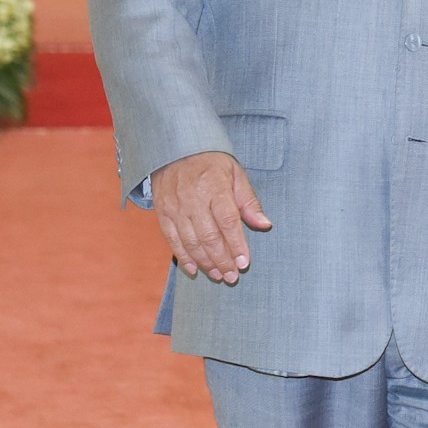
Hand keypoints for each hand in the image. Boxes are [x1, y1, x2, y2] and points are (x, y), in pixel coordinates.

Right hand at [149, 150, 271, 283]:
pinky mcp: (162, 213)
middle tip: (233, 277)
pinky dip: (184, 257)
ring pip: (191, 242)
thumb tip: (265, 225)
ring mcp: (175, 208)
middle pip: (209, 236)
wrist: (175, 150)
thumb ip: (249, 202)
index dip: (237, 245)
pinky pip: (172, 240)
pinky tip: (195, 269)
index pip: (228, 222)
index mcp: (215, 188)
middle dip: (222, 260)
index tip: (244, 263)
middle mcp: (193, 199)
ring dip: (205, 262)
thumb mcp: (236, 175)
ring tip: (219, 275)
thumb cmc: (212, 163)